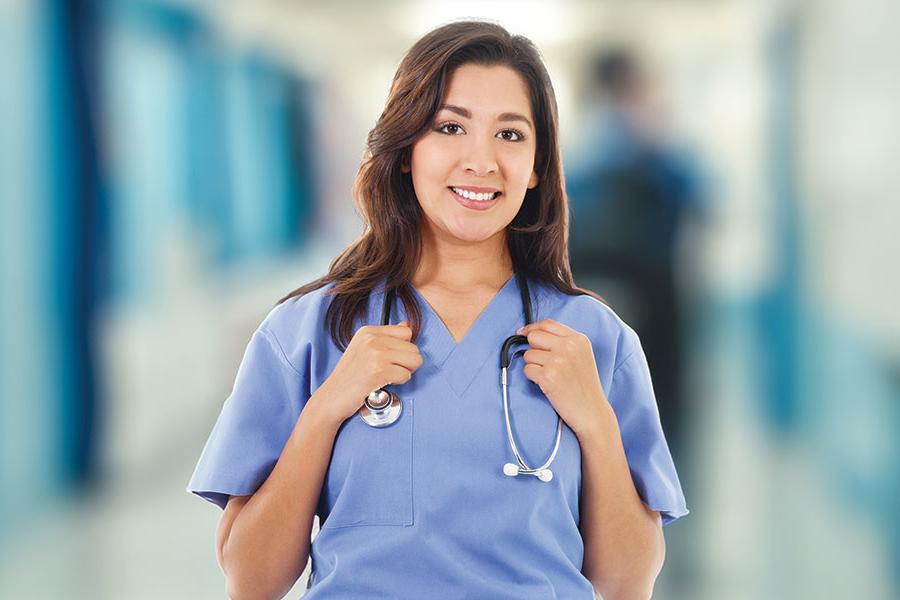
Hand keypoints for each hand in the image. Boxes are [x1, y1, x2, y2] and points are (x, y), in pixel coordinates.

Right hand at [320, 321, 422, 423]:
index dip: (404, 348)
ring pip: (414, 360)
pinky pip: (406, 375)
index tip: (392, 358)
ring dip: (404, 372)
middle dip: (407, 363)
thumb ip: (386, 337)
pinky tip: (384, 383)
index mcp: (368, 331)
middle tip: (389, 370)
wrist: (331, 398)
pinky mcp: (378, 371)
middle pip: (413, 347)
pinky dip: (399, 383)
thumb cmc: (348, 377)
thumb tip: (406, 325)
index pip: (406, 332)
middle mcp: (371, 339)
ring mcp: (375, 354)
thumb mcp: (363, 349)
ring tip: (387, 376)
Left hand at [516, 319, 609, 437]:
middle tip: (542, 362)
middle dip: (533, 348)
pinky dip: (533, 378)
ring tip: (550, 376)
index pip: (547, 323)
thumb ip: (563, 341)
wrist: (592, 411)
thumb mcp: (582, 355)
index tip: (523, 333)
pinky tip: (547, 384)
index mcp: (578, 339)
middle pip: (534, 336)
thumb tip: (531, 332)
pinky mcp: (548, 376)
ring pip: (528, 354)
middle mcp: (569, 347)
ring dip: (533, 366)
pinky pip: (527, 370)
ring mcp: (558, 361)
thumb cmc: (584, 386)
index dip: (532, 327)